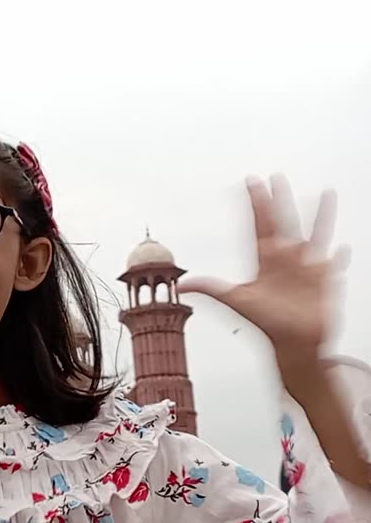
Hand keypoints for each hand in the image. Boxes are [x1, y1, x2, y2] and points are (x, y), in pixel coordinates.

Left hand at [182, 176, 346, 379]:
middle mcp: (286, 260)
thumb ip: (212, 288)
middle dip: (278, 200)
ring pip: (315, 233)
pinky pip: (334, 262)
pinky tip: (341, 247)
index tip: (251, 183)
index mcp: (265, 261)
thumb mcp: (237, 301)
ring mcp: (307, 268)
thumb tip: (182, 284)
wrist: (292, 345)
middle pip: (283, 222)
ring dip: (320, 214)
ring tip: (325, 193)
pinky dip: (338, 256)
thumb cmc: (266, 323)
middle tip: (274, 177)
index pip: (259, 225)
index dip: (255, 204)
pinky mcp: (326, 280)